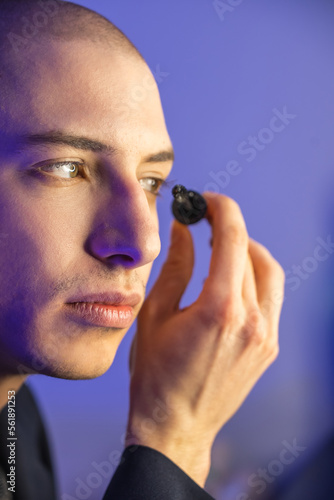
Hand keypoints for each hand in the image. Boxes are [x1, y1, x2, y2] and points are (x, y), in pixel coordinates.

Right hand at [125, 192, 284, 486]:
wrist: (176, 426)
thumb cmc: (155, 374)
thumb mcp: (155, 314)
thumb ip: (175, 266)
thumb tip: (184, 229)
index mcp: (220, 309)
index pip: (233, 238)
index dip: (221, 209)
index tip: (205, 200)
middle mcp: (252, 320)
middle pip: (250, 252)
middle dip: (227, 228)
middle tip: (203, 220)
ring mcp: (266, 335)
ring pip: (268, 272)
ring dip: (246, 250)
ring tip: (219, 247)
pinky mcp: (269, 346)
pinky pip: (271, 298)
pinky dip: (254, 278)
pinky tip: (230, 280)